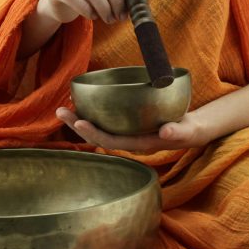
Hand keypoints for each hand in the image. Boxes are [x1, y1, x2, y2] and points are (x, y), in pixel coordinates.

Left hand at [56, 107, 209, 151]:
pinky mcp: (126, 125)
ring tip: (63, 108)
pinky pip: (104, 122)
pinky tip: (82, 103)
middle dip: (78, 125)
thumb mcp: (188, 132)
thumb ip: (179, 133)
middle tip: (59, 111)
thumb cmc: (188, 131)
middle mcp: (128, 141)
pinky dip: (91, 113)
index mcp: (139, 144)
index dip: (94, 133)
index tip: (79, 122)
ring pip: (98, 129)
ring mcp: (125, 133)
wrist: (189, 131)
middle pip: (98, 137)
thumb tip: (166, 131)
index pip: (112, 142)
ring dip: (79, 120)